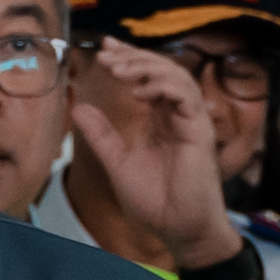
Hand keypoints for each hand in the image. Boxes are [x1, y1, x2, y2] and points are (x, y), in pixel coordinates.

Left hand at [70, 42, 241, 268]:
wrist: (179, 230)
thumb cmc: (156, 203)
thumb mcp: (117, 164)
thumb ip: (101, 135)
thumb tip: (79, 107)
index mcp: (160, 120)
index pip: (146, 79)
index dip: (128, 59)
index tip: (104, 49)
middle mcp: (178, 116)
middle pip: (161, 70)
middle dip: (132, 57)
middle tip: (105, 56)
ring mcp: (191, 121)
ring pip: (175, 75)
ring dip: (145, 67)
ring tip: (118, 69)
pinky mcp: (200, 130)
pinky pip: (185, 95)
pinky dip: (162, 86)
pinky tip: (139, 91)